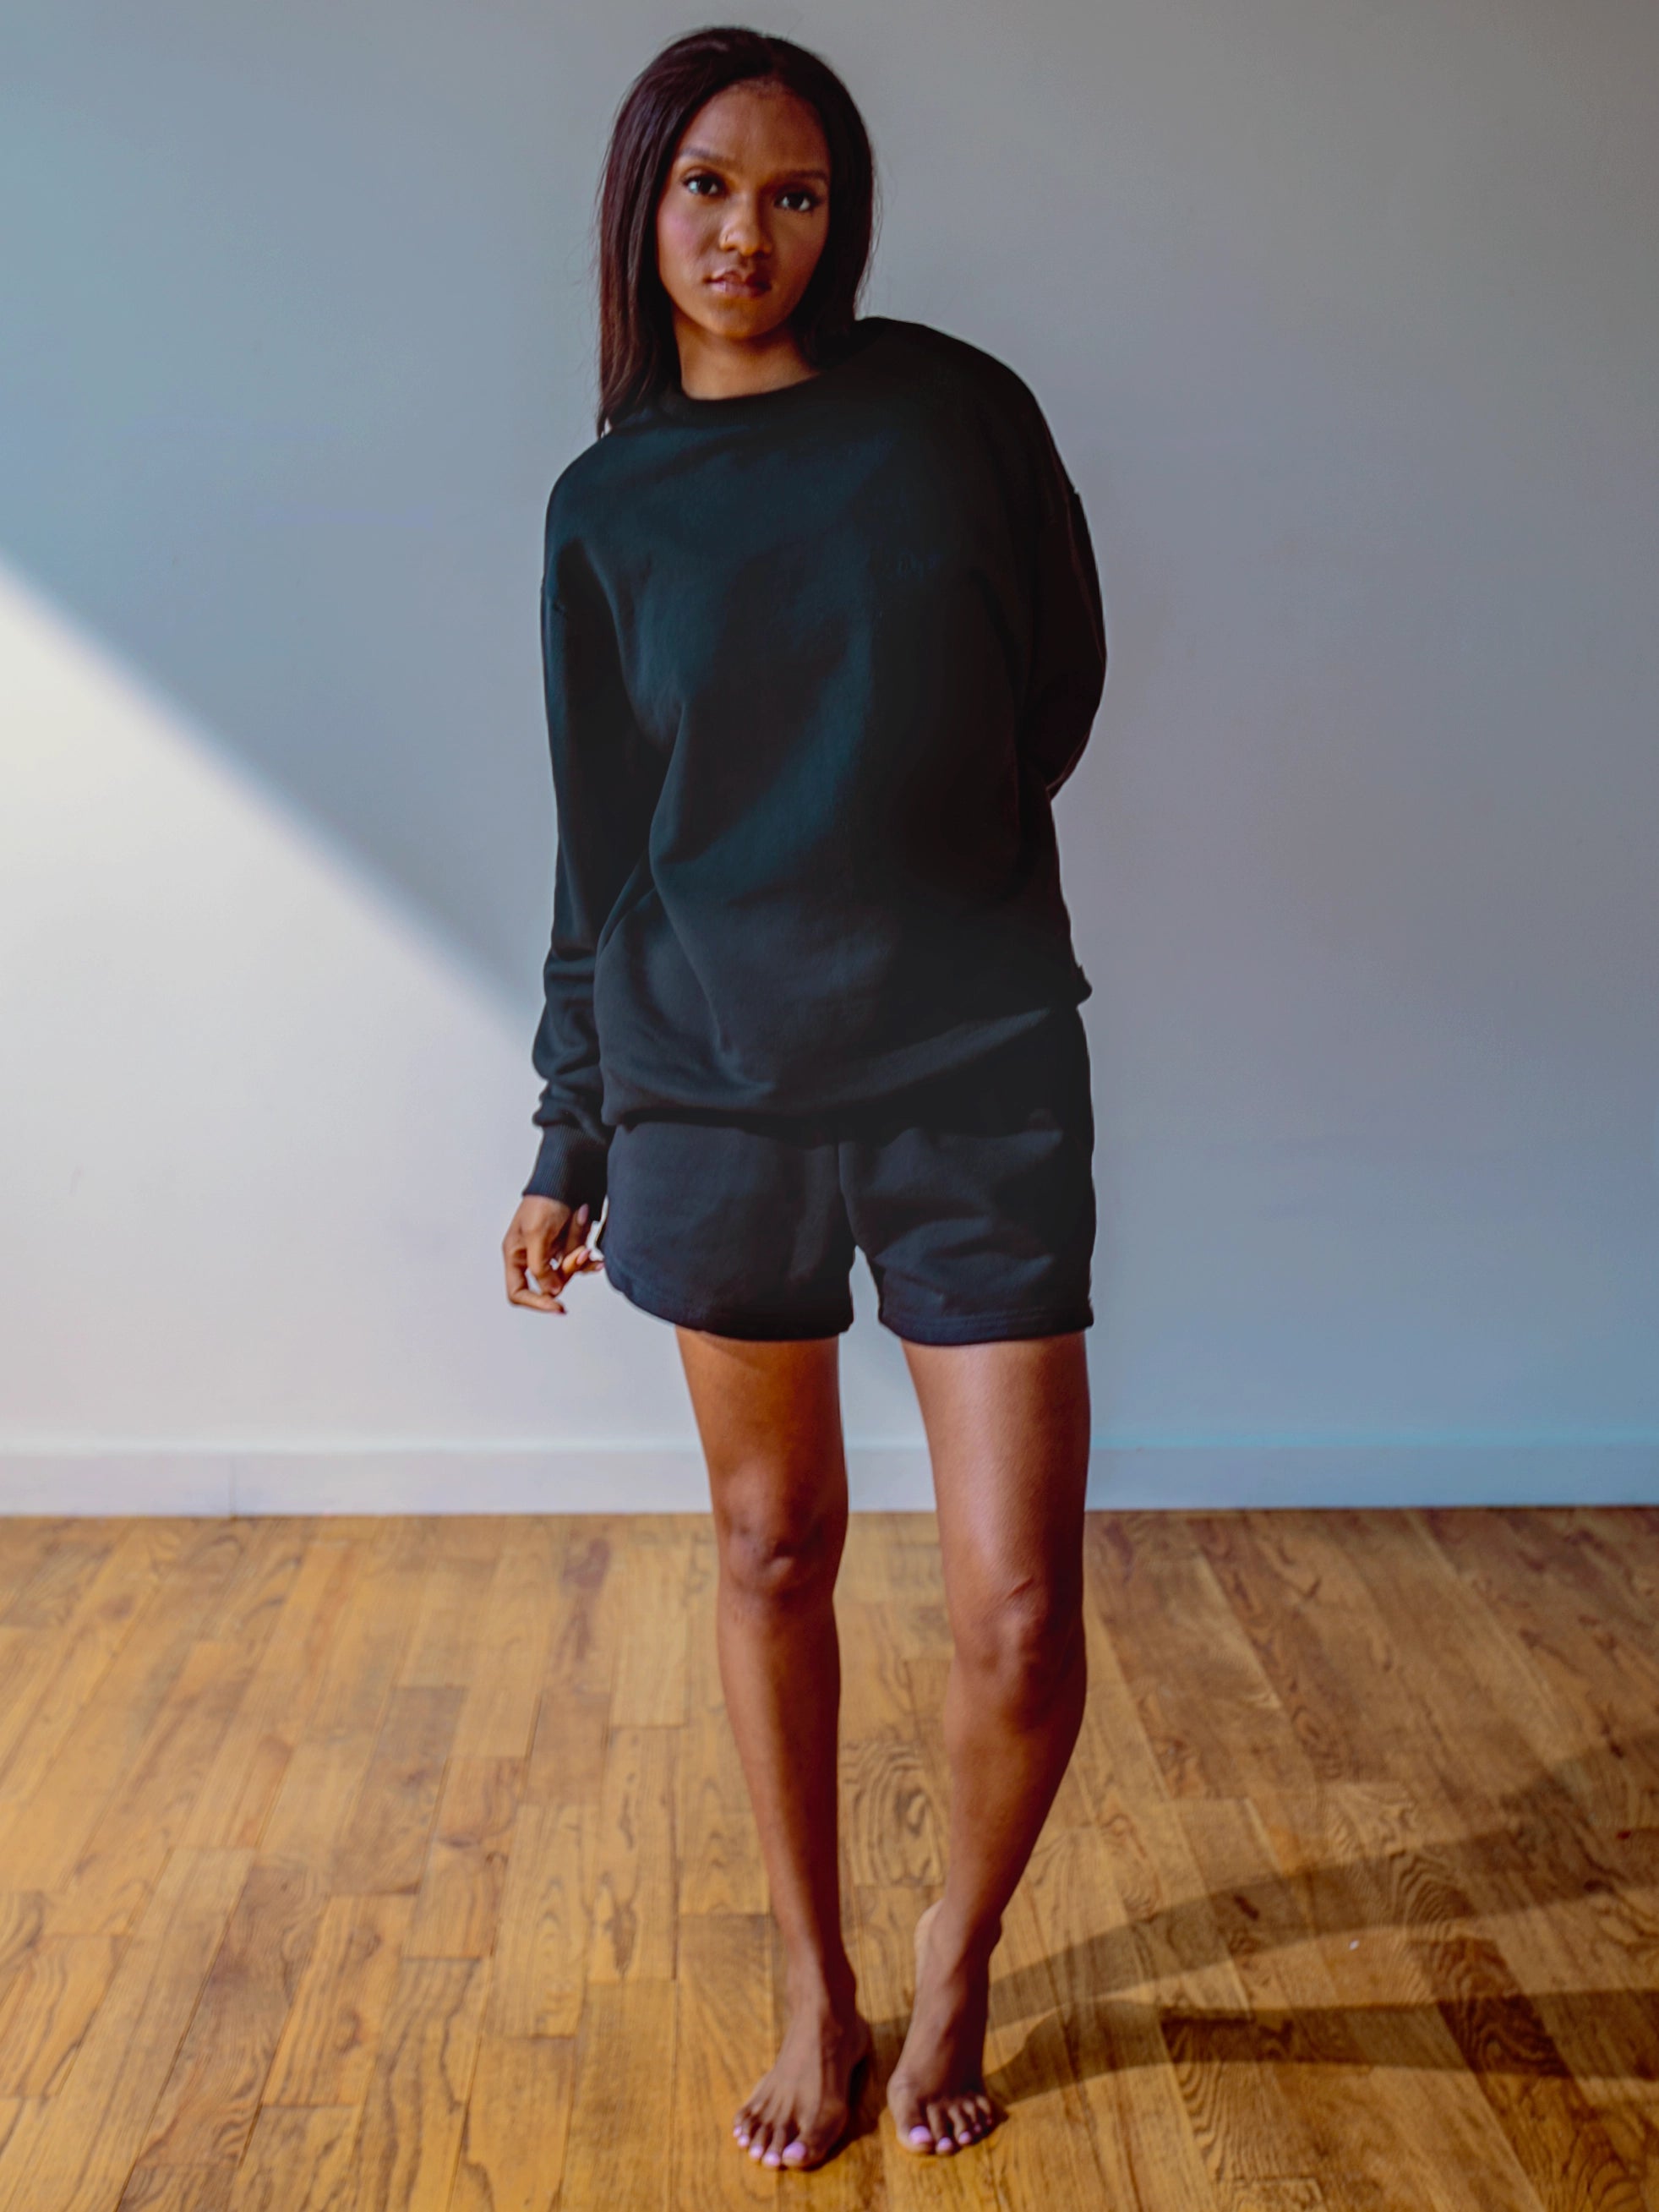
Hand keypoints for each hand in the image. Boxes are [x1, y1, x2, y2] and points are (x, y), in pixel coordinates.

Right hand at [502, 1195, 604, 1313]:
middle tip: (580, 1253)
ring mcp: (550, 1252)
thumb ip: (541, 1267)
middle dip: (568, 1268)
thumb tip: (551, 1292)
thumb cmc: (544, 1199)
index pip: (518, 1292)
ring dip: (579, 1258)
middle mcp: (531, 1256)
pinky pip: (579, 1262)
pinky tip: (597, 1257)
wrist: (567, 1177)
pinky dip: (588, 1259)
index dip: (536, 1302)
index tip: (558, 1307)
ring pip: (568, 1272)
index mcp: (515, 1254)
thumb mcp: (537, 1234)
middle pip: (550, 1283)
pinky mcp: (567, 1246)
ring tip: (583, 1234)